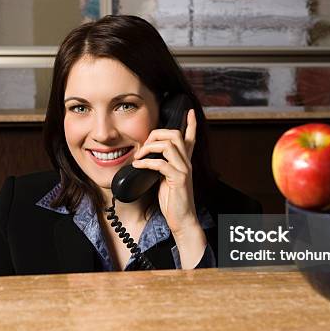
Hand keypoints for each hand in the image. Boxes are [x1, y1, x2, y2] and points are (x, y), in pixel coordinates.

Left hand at [131, 109, 199, 235]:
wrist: (182, 219)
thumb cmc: (173, 201)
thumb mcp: (165, 179)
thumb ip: (161, 166)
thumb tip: (146, 158)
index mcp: (184, 161)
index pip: (190, 138)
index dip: (190, 124)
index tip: (188, 111)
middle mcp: (187, 162)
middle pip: (175, 135)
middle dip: (156, 134)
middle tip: (143, 145)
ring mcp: (184, 170)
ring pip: (169, 145)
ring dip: (149, 147)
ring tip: (139, 156)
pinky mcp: (179, 179)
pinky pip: (161, 163)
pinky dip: (146, 162)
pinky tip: (138, 165)